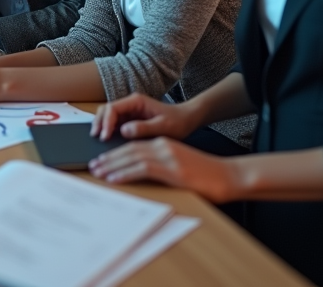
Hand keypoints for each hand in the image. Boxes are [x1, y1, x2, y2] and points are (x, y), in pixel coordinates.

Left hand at [88, 137, 239, 204]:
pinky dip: (125, 174)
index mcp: (164, 143)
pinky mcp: (172, 169)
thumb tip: (140, 173)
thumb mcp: (180, 165)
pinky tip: (114, 179)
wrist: (229, 175)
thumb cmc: (206, 174)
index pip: (134, 146)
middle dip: (109, 158)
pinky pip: (142, 169)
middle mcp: (163, 146)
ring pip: (132, 158)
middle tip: (93, 166)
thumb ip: (161, 165)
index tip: (102, 160)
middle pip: (129, 150)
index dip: (115, 152)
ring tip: (97, 172)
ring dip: (112, 165)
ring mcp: (167, 156)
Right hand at [90, 93, 195, 141]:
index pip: (113, 108)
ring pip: (107, 116)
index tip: (105, 136)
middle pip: (106, 110)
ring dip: (101, 126)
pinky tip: (105, 140)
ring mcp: (129, 112)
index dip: (106, 122)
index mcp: (136, 101)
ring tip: (97, 139)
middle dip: (99, 122)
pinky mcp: (129, 120)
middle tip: (96, 137)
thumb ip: (144, 128)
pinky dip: (107, 130)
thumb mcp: (163, 127)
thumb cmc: (177, 122)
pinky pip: (113, 123)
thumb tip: (124, 130)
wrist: (186, 121)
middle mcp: (130, 104)